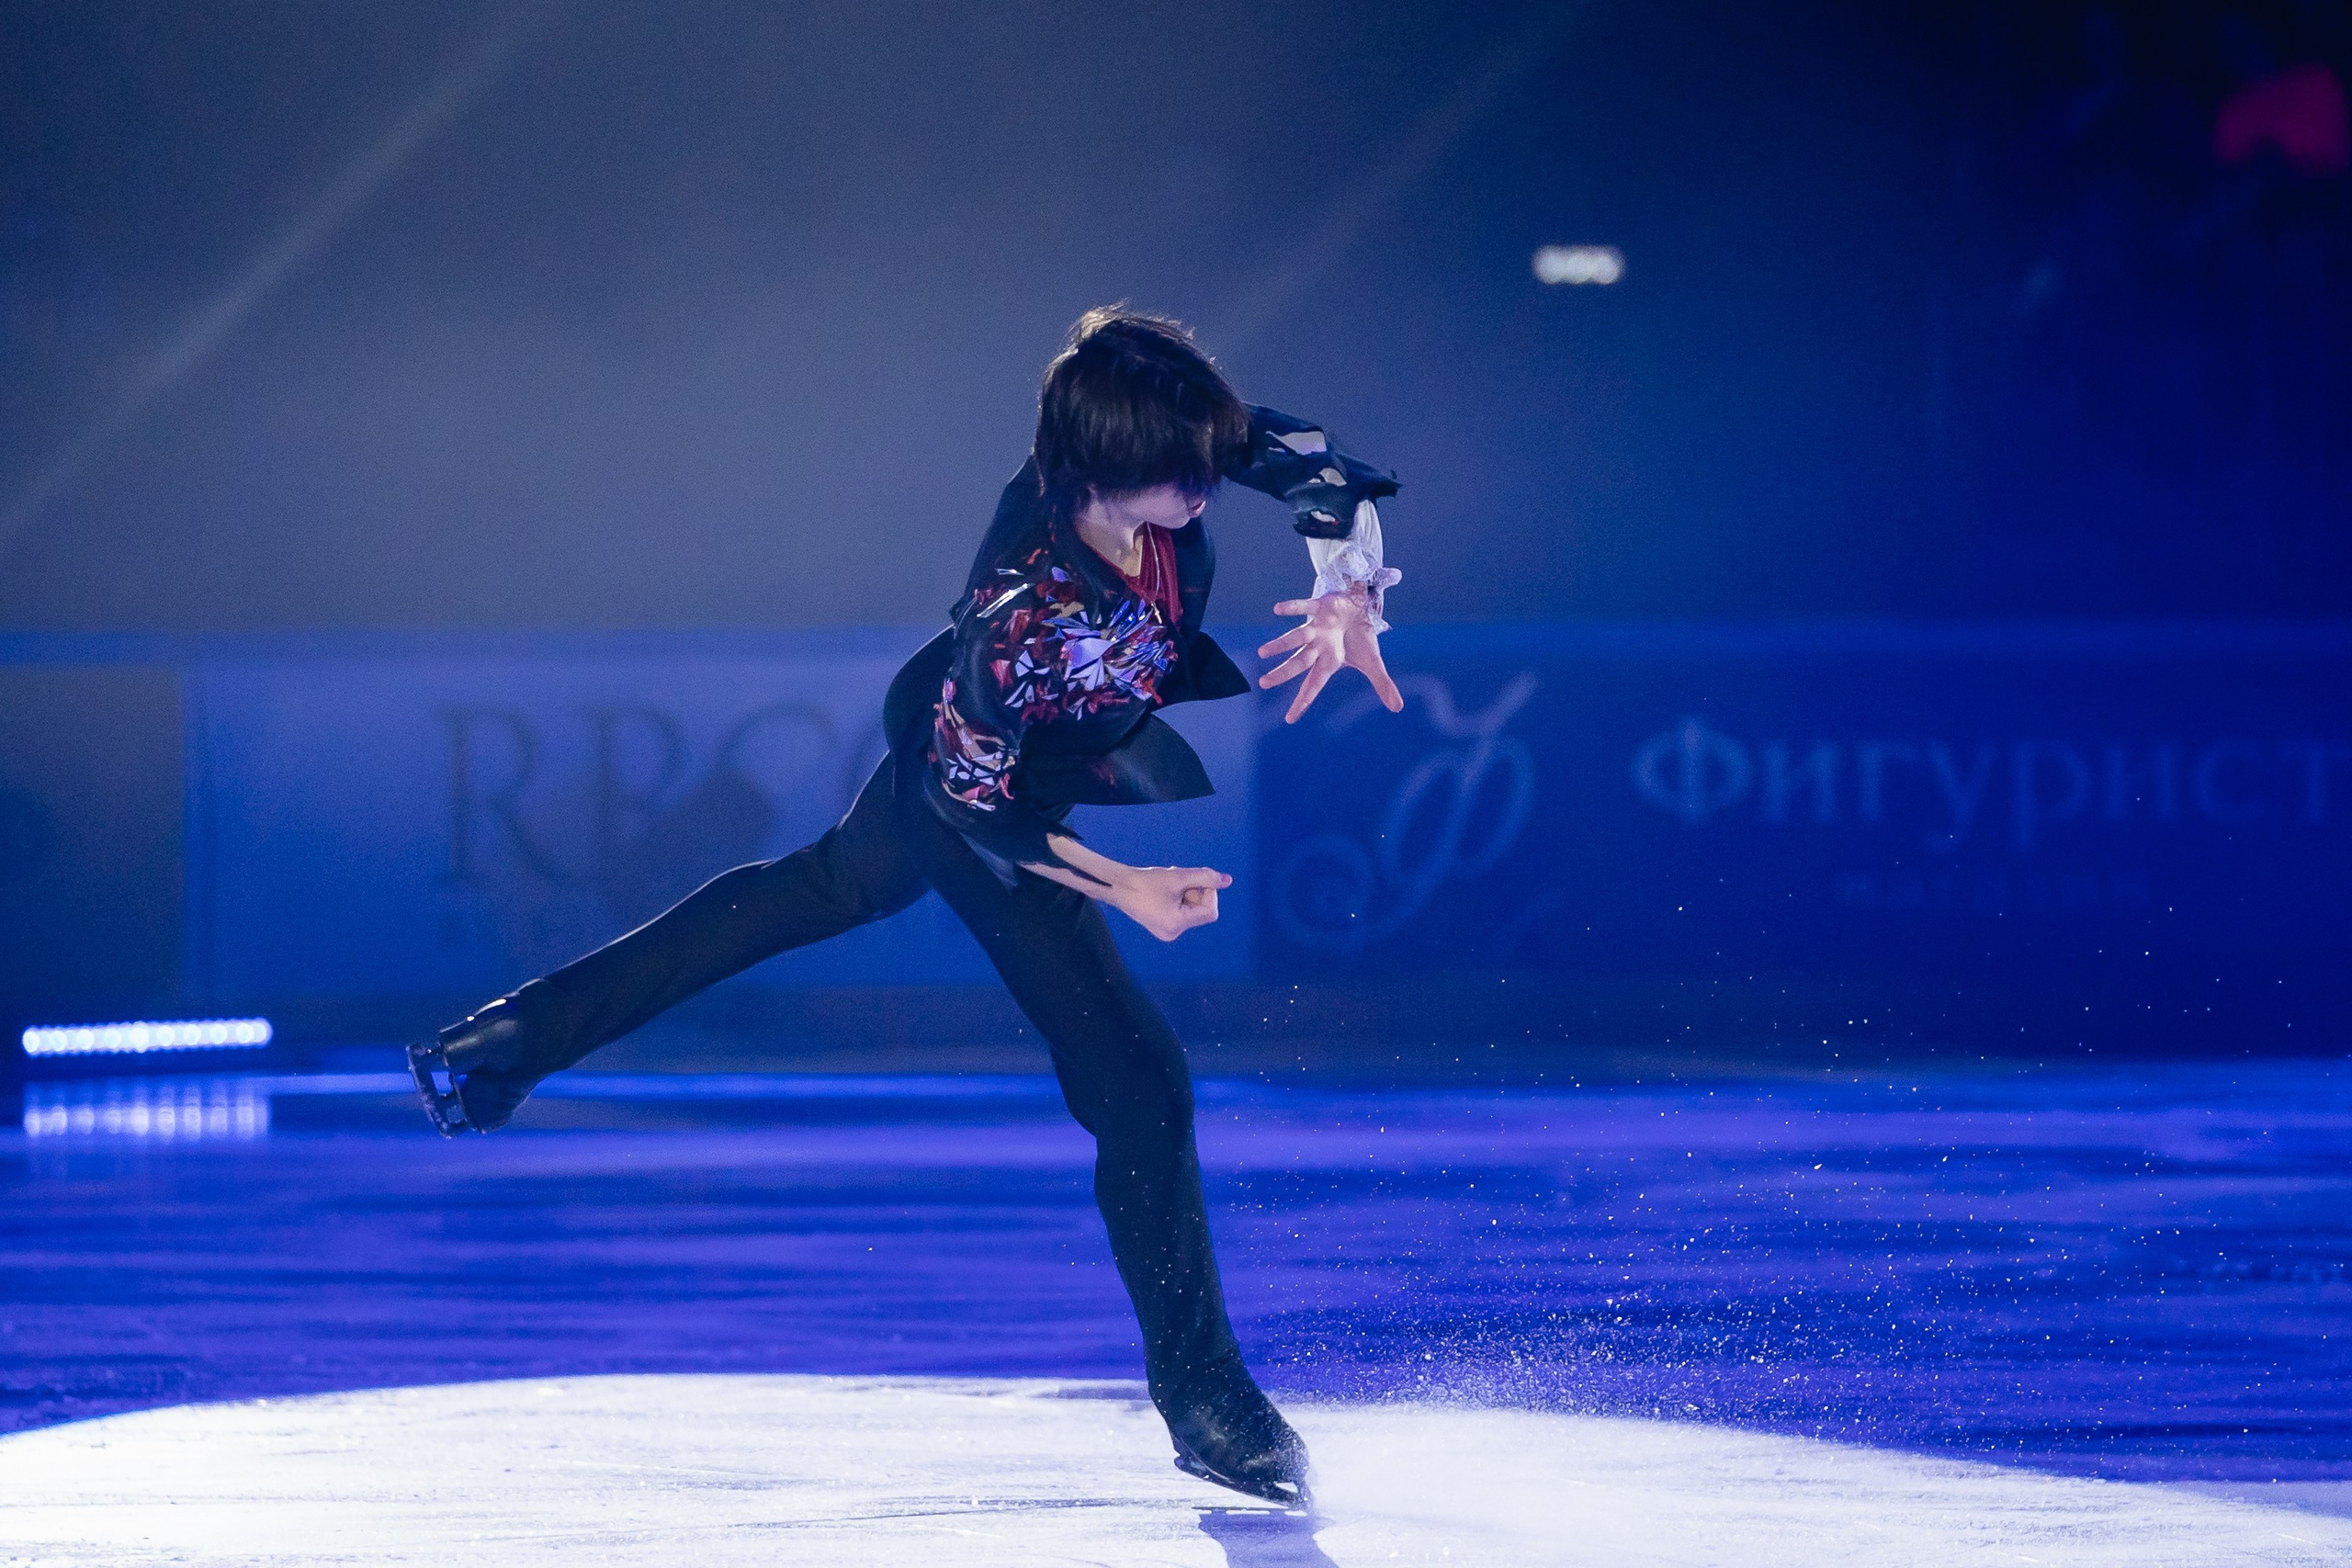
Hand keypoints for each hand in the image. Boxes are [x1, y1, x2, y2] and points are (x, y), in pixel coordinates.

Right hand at [1108, 864, 1230, 941]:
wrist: (1118, 887)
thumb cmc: (1146, 881)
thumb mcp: (1179, 876)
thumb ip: (1206, 877)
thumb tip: (1228, 880)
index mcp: (1176, 924)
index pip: (1210, 912)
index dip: (1209, 893)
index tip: (1196, 880)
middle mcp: (1173, 933)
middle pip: (1201, 911)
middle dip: (1194, 892)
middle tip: (1178, 880)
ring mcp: (1167, 932)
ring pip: (1192, 910)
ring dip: (1186, 893)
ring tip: (1168, 885)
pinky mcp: (1163, 927)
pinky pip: (1182, 912)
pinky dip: (1178, 899)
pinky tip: (1163, 892)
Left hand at [1257, 590, 1403, 723]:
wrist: (1360, 605)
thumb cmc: (1358, 637)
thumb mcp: (1372, 661)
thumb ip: (1381, 684)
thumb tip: (1397, 708)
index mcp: (1329, 661)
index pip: (1314, 685)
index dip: (1302, 701)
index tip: (1289, 719)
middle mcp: (1319, 646)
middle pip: (1298, 662)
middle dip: (1283, 673)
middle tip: (1263, 683)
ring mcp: (1317, 627)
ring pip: (1296, 637)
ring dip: (1280, 644)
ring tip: (1262, 652)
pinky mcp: (1320, 607)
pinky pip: (1304, 607)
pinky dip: (1292, 607)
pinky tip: (1277, 609)